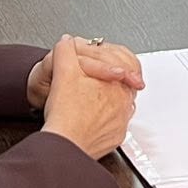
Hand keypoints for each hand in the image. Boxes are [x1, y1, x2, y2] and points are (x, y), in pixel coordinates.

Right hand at [41, 37, 137, 160]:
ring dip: (108, 99)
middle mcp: (124, 103)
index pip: (125, 64)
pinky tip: (91, 116)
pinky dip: (105, 119)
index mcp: (117, 83)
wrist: (64, 145)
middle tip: (92, 80)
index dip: (109, 61)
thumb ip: (65, 51)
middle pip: (123, 84)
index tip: (100, 63)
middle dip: (110, 79)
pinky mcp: (114, 137)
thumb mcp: (63, 71)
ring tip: (89, 98)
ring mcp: (121, 122)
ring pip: (120, 104)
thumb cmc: (66, 113)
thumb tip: (67, 42)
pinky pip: (114, 124)